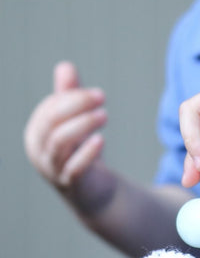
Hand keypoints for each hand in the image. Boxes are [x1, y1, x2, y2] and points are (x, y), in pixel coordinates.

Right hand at [24, 62, 111, 209]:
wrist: (92, 192)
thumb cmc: (80, 152)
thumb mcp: (74, 123)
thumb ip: (69, 97)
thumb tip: (65, 66)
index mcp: (37, 132)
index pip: (49, 109)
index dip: (72, 98)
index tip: (97, 94)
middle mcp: (39, 150)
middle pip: (51, 123)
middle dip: (75, 106)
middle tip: (102, 96)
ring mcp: (53, 168)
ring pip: (60, 143)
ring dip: (82, 125)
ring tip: (104, 115)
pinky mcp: (72, 183)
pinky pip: (73, 168)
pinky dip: (86, 153)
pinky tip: (101, 140)